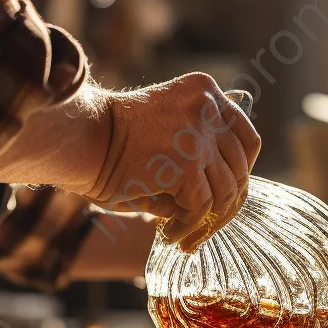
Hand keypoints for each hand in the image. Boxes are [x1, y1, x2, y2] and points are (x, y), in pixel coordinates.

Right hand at [84, 73, 260, 251]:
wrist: (81, 141)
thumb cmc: (118, 143)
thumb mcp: (170, 128)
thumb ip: (203, 144)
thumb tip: (234, 193)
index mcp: (207, 92)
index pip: (247, 141)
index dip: (241, 175)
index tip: (225, 196)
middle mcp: (208, 107)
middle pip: (239, 170)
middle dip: (225, 206)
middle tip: (205, 226)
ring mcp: (198, 135)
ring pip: (225, 193)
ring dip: (206, 221)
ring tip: (184, 235)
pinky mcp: (185, 163)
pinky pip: (202, 206)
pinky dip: (189, 226)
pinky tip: (170, 233)